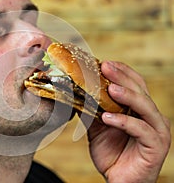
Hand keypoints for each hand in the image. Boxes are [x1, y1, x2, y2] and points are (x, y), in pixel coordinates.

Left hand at [87, 61, 170, 182]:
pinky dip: (124, 122)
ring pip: (145, 106)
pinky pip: (141, 130)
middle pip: (140, 90)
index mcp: (139, 110)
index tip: (104, 63)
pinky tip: (107, 117)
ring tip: (110, 89)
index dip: (121, 72)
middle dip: (122, 77)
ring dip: (127, 96)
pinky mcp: (156, 146)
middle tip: (105, 67)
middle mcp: (151, 116)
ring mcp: (156, 130)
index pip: (134, 84)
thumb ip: (92, 110)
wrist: (117, 180)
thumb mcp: (97, 128)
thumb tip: (77, 92)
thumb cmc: (111, 153)